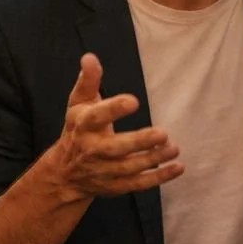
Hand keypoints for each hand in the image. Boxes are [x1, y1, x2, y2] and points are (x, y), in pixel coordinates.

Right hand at [47, 53, 183, 201]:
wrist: (64, 173)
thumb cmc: (78, 129)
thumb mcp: (78, 103)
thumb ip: (88, 81)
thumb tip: (90, 57)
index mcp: (83, 126)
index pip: (96, 117)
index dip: (113, 109)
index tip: (133, 101)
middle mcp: (92, 150)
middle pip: (115, 148)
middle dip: (138, 142)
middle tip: (163, 133)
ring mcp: (104, 171)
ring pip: (130, 168)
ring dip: (153, 159)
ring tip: (174, 148)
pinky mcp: (116, 186)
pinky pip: (138, 184)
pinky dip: (159, 178)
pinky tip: (178, 167)